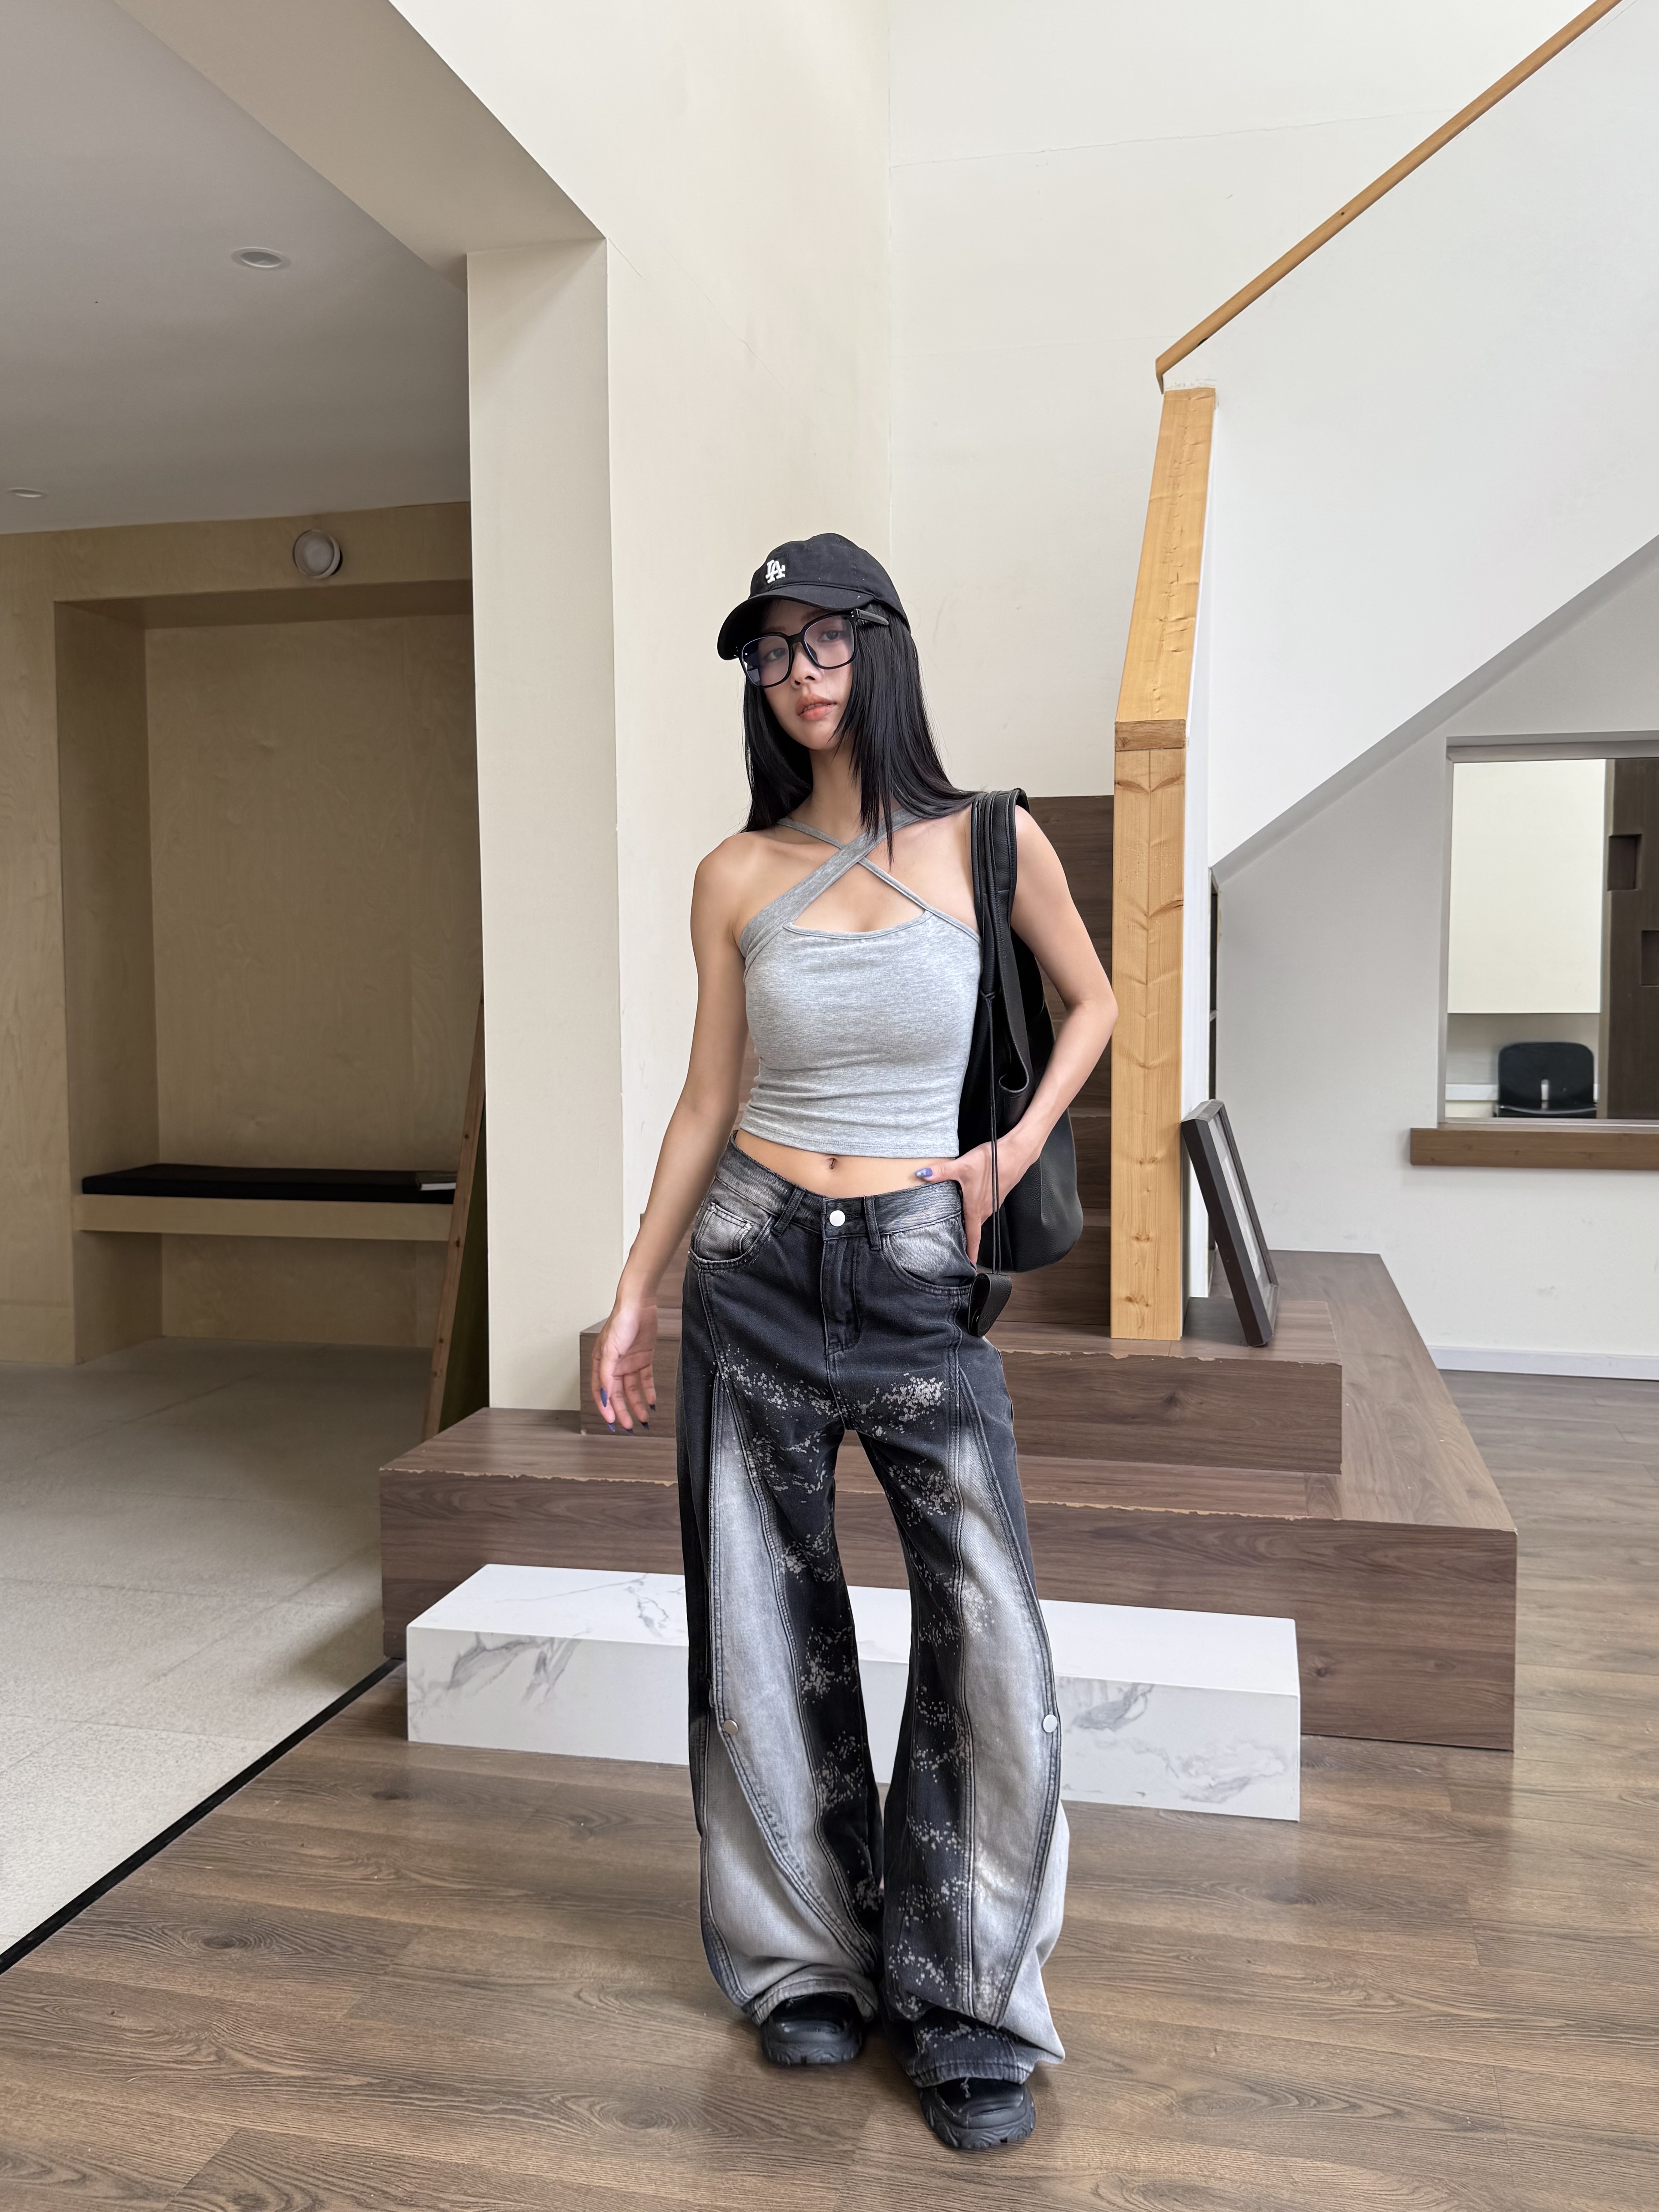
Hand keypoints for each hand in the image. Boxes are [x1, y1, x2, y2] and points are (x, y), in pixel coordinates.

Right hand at [591, 1296, 658, 1431]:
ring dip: (637, 1405)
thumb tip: (605, 1398)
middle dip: (623, 1411)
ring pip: (632, 1390)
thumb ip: (607, 1376)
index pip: (601, 1392)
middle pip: (618, 1394)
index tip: (612, 1422)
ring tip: (644, 1420)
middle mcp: (614, 1366)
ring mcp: (629, 1362)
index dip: (606, 1408)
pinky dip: (649, 1392)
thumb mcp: (609, 1350)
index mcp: (601, 1364)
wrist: (638, 1304)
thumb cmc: (620, 1322)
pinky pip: (646, 1380)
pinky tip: (653, 1403)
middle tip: (630, 1426)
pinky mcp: (644, 1358)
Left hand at [911, 1138, 1020, 1264]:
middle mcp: (986, 1209)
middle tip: (954, 1246)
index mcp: (976, 1208)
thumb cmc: (993, 1161)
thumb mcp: (962, 1166)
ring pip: (979, 1217)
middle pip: (974, 1228)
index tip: (969, 1265)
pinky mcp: (997, 1194)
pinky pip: (984, 1207)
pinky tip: (968, 1203)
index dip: (970, 1251)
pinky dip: (976, 1211)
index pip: (973, 1236)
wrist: (1016, 1152)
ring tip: (958, 1227)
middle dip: (966, 1239)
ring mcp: (993, 1202)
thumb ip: (941, 1172)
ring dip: (970, 1224)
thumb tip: (922, 1175)